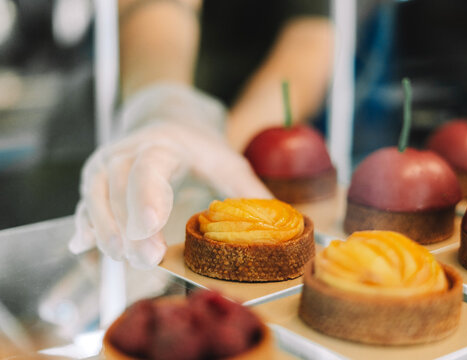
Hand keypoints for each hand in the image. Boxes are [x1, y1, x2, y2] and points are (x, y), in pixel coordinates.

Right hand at [69, 84, 271, 267]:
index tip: (152, 225)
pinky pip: (85, 204)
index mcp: (162, 145)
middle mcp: (126, 152)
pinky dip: (85, 225)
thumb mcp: (229, 162)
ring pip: (96, 198)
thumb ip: (248, 192)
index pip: (150, 168)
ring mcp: (105, 167)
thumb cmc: (200, 147)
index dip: (148, 196)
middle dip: (129, 226)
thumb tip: (280, 224)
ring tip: (122, 258)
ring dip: (107, 231)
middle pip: (119, 188)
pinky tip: (81, 244)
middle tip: (146, 258)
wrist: (168, 121)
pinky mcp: (96, 183)